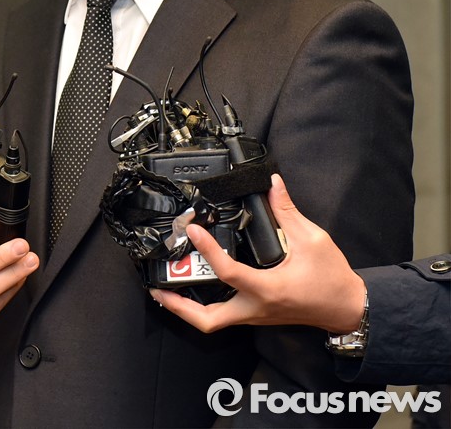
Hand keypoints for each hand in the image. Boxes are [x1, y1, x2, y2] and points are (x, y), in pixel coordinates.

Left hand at [150, 175, 365, 334]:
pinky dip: (206, 305)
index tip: (192, 230)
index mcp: (268, 289)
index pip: (227, 271)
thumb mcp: (312, 239)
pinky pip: (225, 314)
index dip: (206, 249)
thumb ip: (288, 211)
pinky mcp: (259, 314)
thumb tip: (273, 184)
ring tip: (167, 289)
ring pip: (213, 322)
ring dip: (187, 309)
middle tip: (157, 287)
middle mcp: (256, 307)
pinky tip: (197, 288)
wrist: (348, 309)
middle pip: (207, 320)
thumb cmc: (332, 280)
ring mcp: (256, 314)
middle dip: (179, 306)